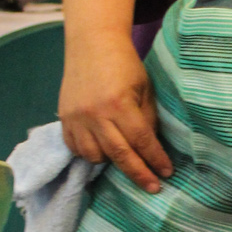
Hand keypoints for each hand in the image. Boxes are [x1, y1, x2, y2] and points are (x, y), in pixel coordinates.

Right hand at [59, 29, 173, 193]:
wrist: (92, 44)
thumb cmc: (125, 65)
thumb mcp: (144, 88)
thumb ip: (147, 118)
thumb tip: (151, 148)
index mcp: (119, 104)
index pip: (141, 140)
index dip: (155, 159)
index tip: (167, 172)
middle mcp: (95, 114)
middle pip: (119, 155)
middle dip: (139, 174)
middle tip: (153, 187)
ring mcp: (76, 118)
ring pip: (94, 156)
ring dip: (111, 163)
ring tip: (125, 160)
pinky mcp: (64, 118)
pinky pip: (75, 148)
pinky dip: (89, 154)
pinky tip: (101, 152)